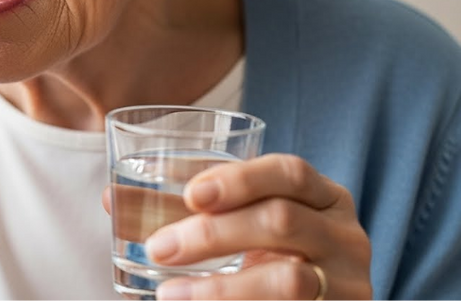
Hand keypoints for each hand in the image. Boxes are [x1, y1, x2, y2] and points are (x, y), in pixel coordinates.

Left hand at [147, 154, 371, 299]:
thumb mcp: (245, 229)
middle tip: (158, 247)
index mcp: (324, 198)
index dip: (241, 179)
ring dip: (219, 289)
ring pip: (288, 281)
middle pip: (282, 221)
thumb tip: (112, 199)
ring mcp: (348, 284)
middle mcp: (345, 236)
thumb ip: (193, 213)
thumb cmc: (268, 260)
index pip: (290, 172)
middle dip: (212, 233)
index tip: (192, 194)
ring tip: (168, 295)